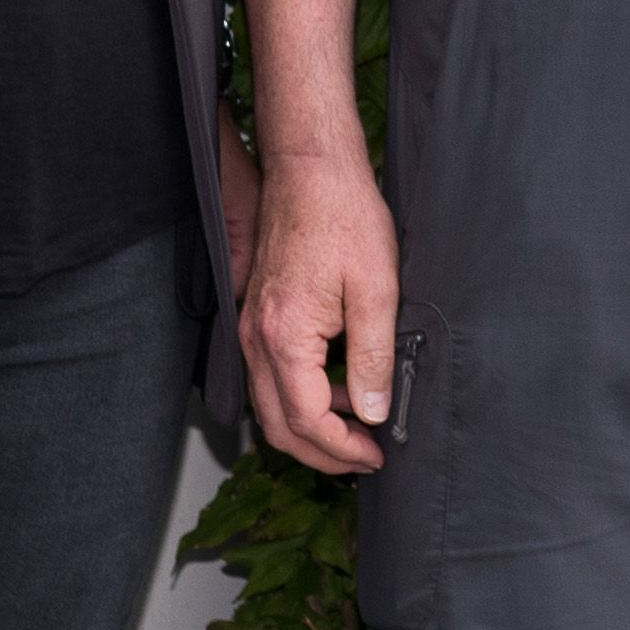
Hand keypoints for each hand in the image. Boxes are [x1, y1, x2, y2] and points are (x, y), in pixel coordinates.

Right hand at [238, 141, 405, 477]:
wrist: (311, 171)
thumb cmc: (344, 218)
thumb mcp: (377, 291)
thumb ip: (374, 359)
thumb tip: (372, 412)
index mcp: (284, 336)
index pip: (305, 420)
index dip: (341, 449)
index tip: (375, 455)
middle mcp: (257, 336)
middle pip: (276, 423)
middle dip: (320, 453)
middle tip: (363, 458)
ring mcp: (252, 326)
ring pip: (269, 403)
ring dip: (310, 425)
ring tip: (358, 426)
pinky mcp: (258, 315)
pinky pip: (270, 375)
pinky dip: (300, 396)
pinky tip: (339, 387)